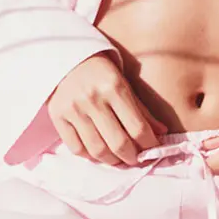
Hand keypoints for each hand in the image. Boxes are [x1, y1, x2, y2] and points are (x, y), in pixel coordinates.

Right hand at [47, 53, 166, 164]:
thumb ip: (142, 109)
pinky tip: (98, 152)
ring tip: (119, 160)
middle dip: (132, 158)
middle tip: (136, 160)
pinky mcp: (57, 116)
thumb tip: (161, 132)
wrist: (65, 57)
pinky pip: (76, 148)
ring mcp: (73, 109)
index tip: (153, 151)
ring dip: (112, 161)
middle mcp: (93, 98)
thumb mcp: (124, 83)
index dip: (149, 145)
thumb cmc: (100, 71)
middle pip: (118, 143)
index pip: (138, 127)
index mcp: (114, 87)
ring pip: (97, 150)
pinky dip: (89, 156)